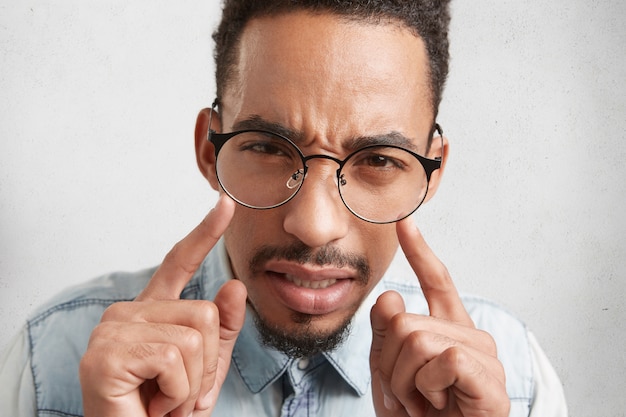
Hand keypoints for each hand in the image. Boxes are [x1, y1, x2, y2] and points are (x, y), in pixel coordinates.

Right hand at [79, 195, 246, 416]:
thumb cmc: (165, 410)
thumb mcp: (205, 368)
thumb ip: (221, 329)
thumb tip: (234, 285)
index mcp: (150, 311)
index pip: (178, 263)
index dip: (204, 233)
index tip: (226, 203)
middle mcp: (126, 313)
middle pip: (204, 312)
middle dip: (205, 365)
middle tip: (176, 392)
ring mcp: (112, 330)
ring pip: (195, 336)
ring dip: (191, 383)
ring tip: (163, 401)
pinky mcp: (106, 354)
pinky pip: (173, 357)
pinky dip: (177, 393)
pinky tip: (152, 405)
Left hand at [369, 218, 509, 416]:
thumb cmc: (418, 416)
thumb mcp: (389, 371)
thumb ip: (386, 334)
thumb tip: (390, 296)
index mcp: (447, 329)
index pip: (436, 281)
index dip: (419, 250)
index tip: (403, 221)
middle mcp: (469, 336)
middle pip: (404, 320)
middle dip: (389, 364)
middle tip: (407, 394)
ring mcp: (483, 357)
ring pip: (416, 339)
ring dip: (404, 381)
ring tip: (423, 403)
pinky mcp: (491, 381)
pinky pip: (443, 360)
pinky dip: (427, 389)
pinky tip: (440, 406)